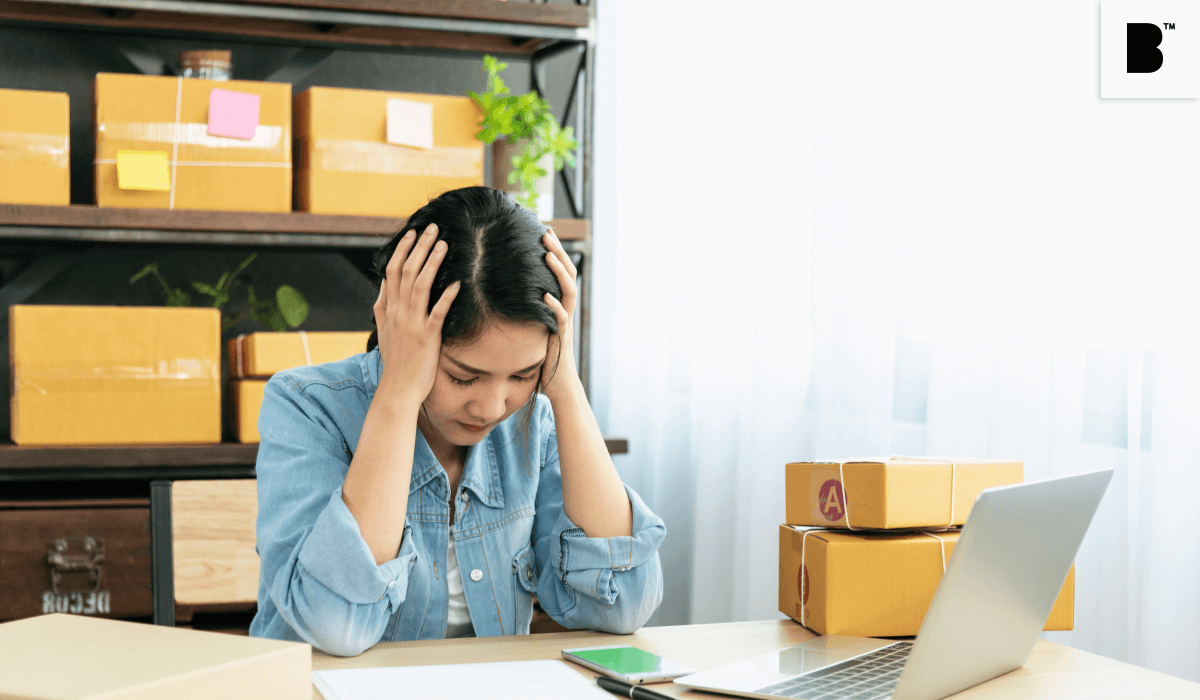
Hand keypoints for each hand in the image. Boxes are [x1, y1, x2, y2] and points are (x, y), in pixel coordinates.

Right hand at [373, 223, 459, 405]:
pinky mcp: (427, 337)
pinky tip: (457, 284)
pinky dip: (446, 297)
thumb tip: (383, 283)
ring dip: (432, 263)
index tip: (413, 233)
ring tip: (444, 244)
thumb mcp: (383, 330)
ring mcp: (413, 324)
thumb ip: (382, 305)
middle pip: (407, 272)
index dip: (402, 250)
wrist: (398, 389)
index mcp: (389, 309)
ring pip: (421, 286)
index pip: (393, 271)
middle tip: (432, 228)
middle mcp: (399, 312)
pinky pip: (437, 313)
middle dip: (419, 248)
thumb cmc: (395, 361)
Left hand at [541, 227, 580, 402]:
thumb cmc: (545, 358)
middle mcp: (566, 311)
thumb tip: (509, 294)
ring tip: (547, 254)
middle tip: (546, 232)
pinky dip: (554, 306)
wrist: (559, 385)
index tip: (543, 232)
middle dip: (557, 252)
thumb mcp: (536, 329)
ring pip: (568, 291)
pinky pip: (560, 319)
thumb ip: (529, 311)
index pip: (560, 273)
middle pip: (567, 275)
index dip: (554, 252)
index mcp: (559, 306)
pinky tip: (545, 295)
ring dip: (558, 272)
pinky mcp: (561, 338)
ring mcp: (565, 324)